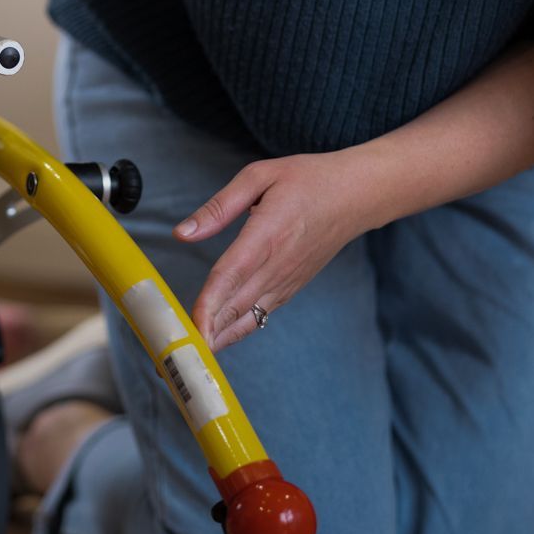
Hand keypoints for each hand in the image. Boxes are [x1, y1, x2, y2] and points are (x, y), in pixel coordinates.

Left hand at [178, 152, 375, 351]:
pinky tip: (219, 339)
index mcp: (266, 235)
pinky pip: (262, 314)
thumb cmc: (308, 180)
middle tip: (176, 352)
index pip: (230, 276)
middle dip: (205, 331)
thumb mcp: (259, 176)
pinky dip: (239, 329)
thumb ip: (219, 207)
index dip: (208, 304)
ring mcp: (287, 280)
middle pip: (235, 306)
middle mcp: (277, 265)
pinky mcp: (292, 286)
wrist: (357, 196)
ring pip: (249, 317)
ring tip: (191, 356)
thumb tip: (182, 232)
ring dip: (220, 338)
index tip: (190, 327)